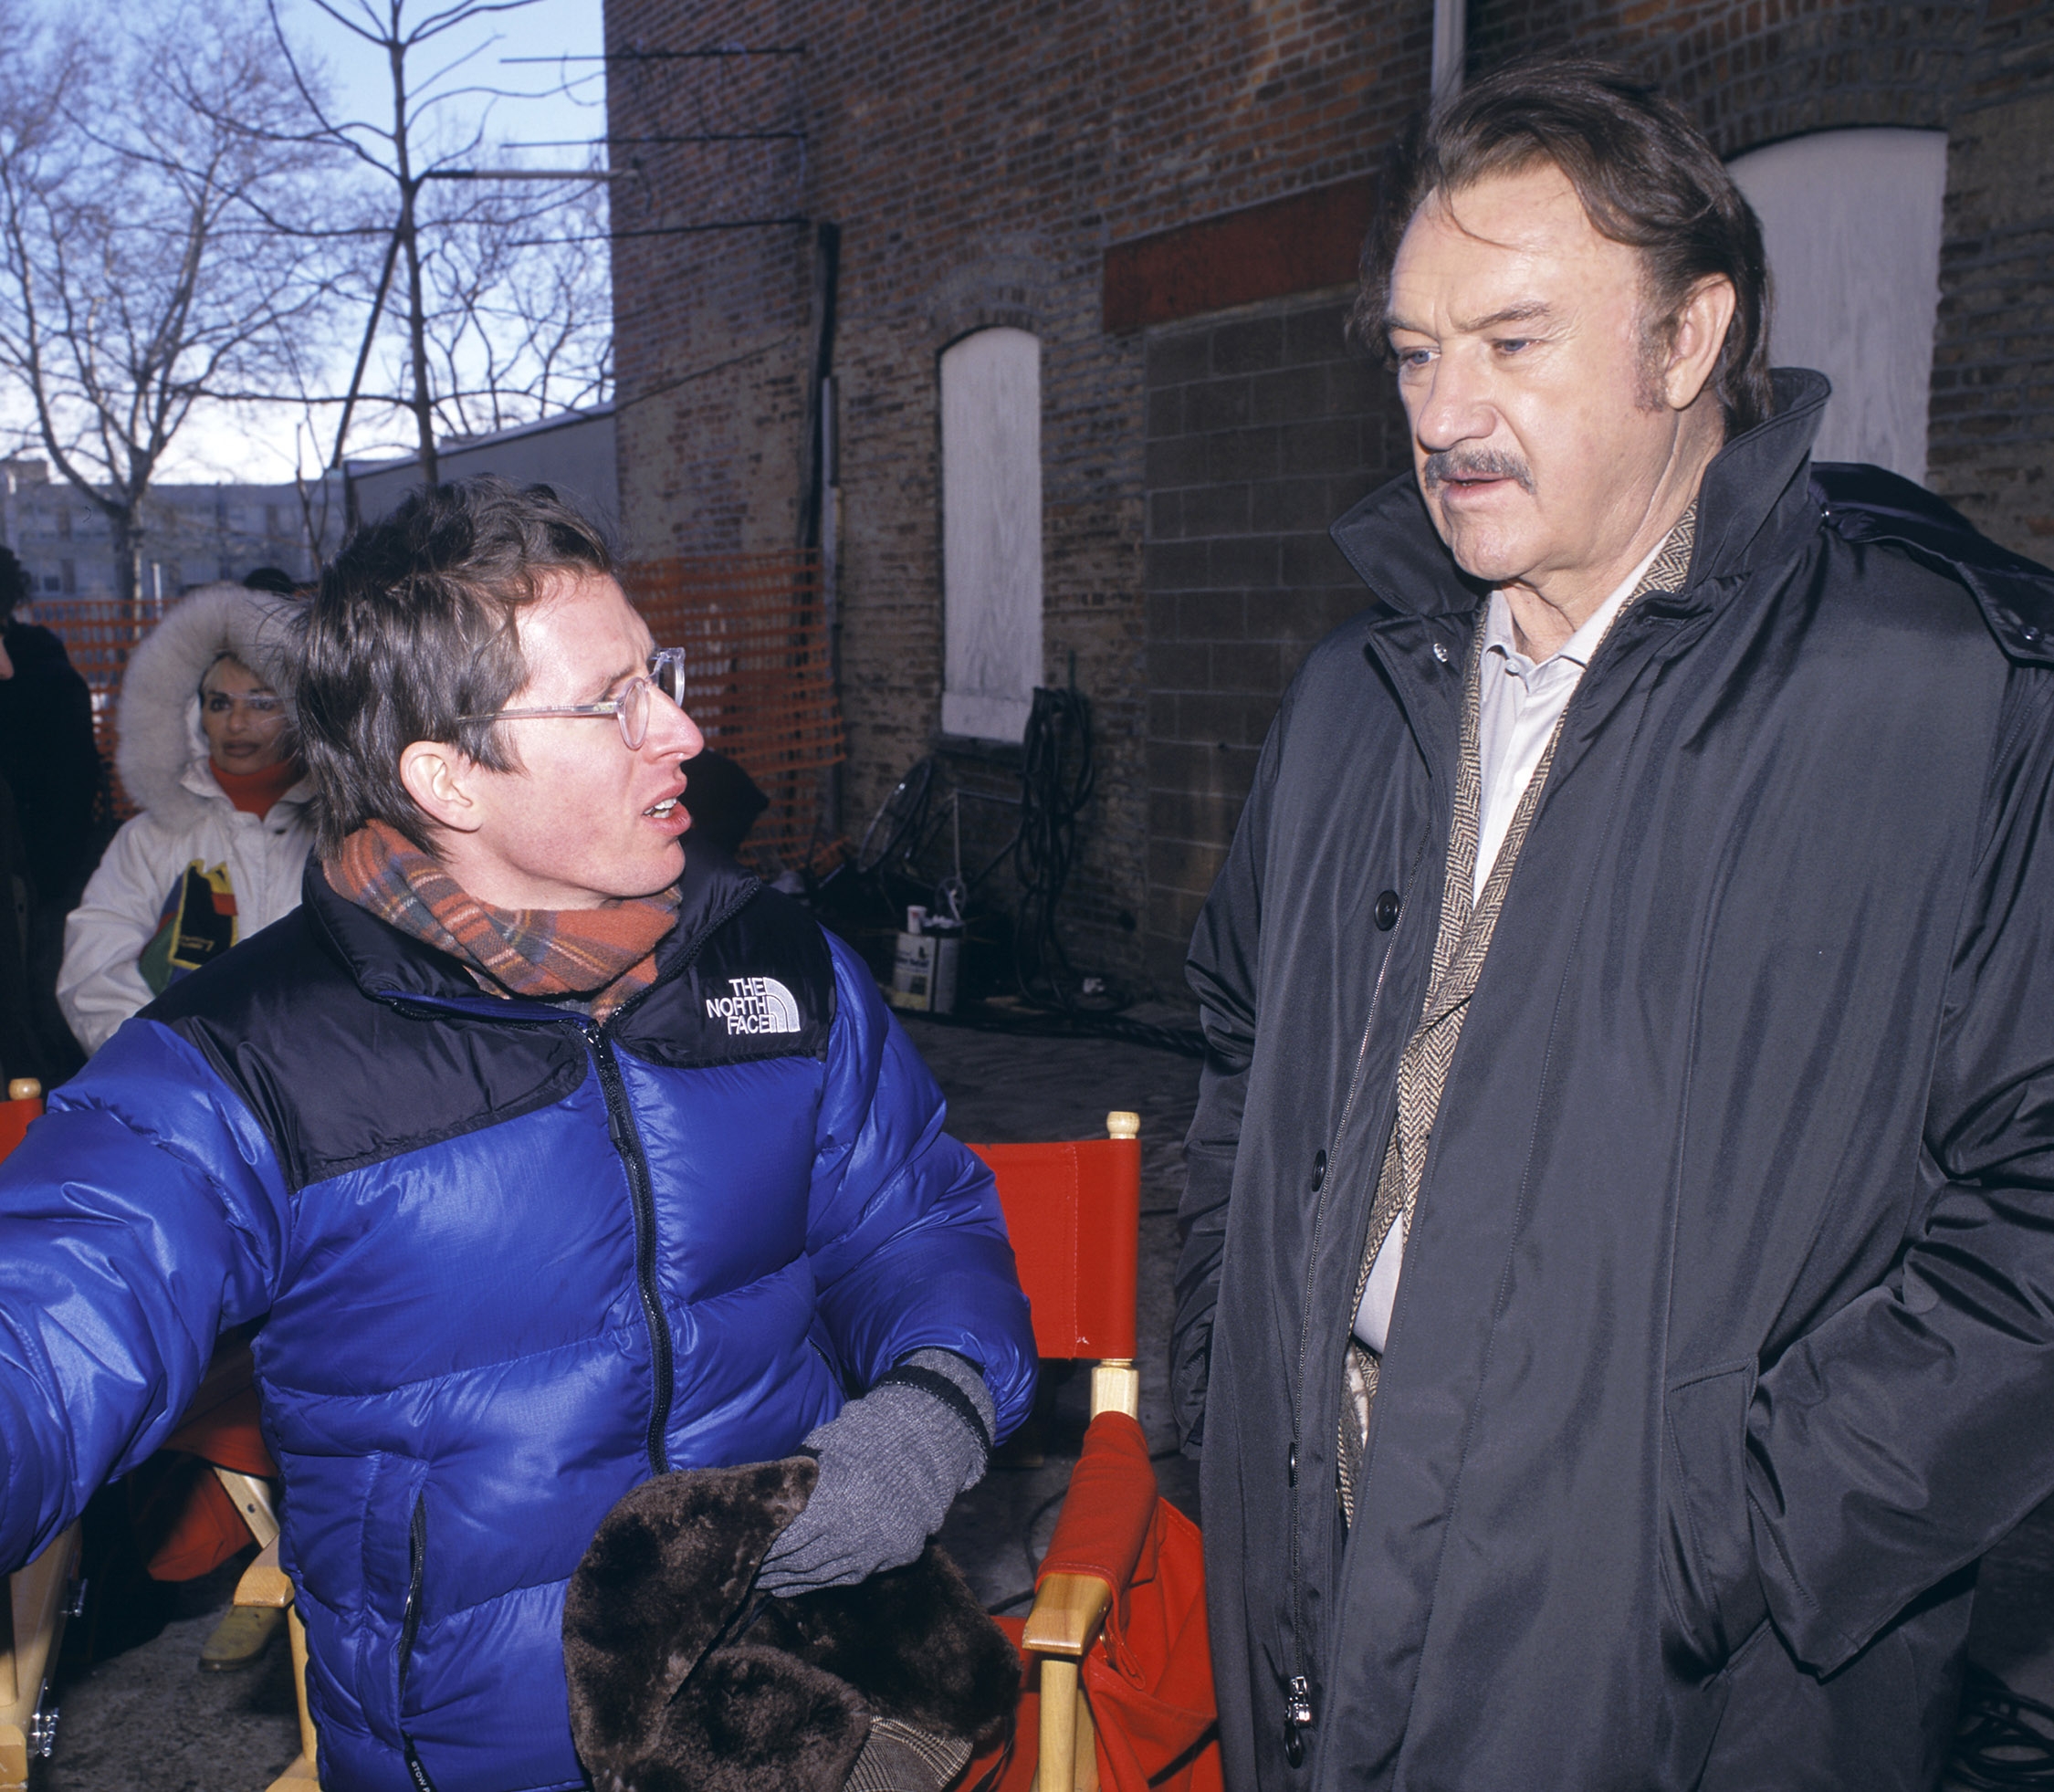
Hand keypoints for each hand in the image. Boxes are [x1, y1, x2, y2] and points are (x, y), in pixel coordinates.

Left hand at [758, 1349, 994, 1595]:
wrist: (932, 1440)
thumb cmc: (870, 1435)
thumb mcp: (825, 1448)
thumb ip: (796, 1481)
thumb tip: (762, 1503)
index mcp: (836, 1504)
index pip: (786, 1539)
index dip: (763, 1548)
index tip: (743, 1550)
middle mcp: (858, 1535)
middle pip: (801, 1562)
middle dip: (772, 1567)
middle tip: (748, 1569)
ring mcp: (880, 1551)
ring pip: (824, 1576)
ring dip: (792, 1580)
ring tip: (767, 1580)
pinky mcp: (896, 1557)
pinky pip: (850, 1577)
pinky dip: (822, 1581)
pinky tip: (801, 1582)